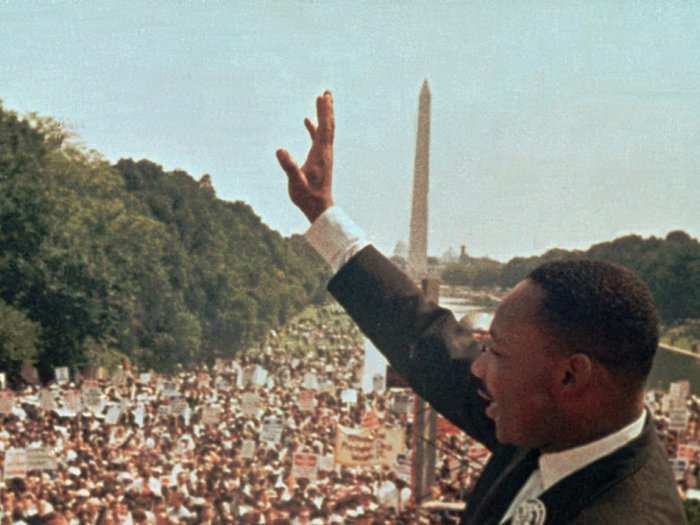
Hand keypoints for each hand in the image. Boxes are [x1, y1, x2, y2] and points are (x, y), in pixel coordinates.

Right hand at [276, 91, 334, 222]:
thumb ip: (289, 167)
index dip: (324, 112)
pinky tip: (307, 121)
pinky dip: (314, 128)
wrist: (318, 208)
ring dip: (322, 115)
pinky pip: (317, 138)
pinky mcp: (319, 159)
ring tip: (320, 99)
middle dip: (327, 109)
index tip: (323, 97)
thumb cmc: (307, 197)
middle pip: (328, 125)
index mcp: (321, 154)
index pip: (324, 128)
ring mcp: (323, 155)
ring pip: (324, 130)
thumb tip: (280, 150)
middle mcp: (325, 152)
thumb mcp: (296, 183)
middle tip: (327, 92)